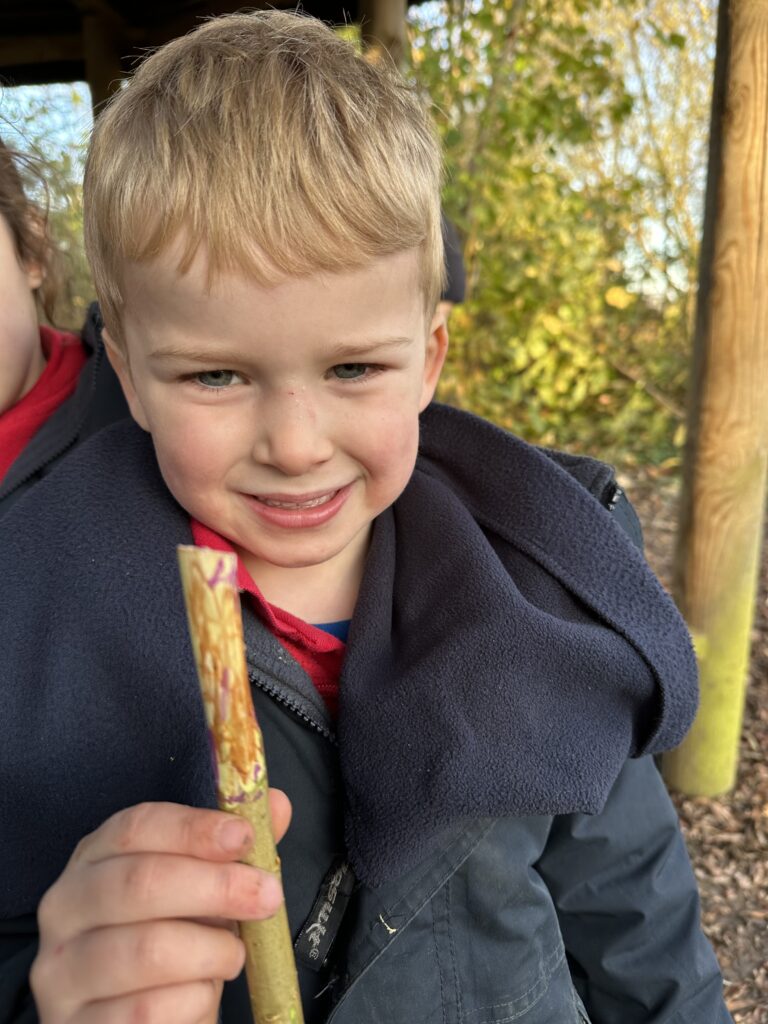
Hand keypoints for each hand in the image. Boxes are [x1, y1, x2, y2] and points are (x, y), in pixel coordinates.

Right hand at [30, 792, 291, 1023]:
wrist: (139, 1016)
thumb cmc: (171, 936)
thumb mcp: (201, 888)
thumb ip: (234, 849)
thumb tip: (277, 805)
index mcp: (94, 858)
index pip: (136, 827)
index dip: (193, 828)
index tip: (244, 836)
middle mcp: (65, 907)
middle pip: (140, 882)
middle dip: (216, 886)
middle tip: (268, 896)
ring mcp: (61, 970)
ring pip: (148, 950)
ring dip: (212, 951)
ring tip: (232, 955)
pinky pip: (147, 1010)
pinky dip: (193, 1000)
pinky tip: (202, 993)